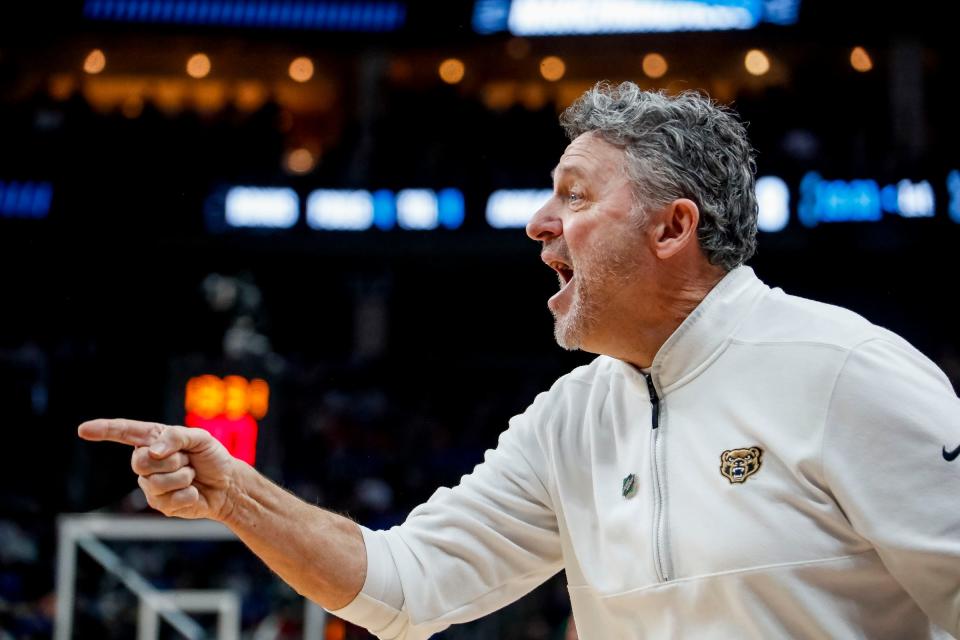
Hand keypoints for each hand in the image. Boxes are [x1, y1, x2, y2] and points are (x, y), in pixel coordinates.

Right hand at [78, 418, 238, 520]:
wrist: (227, 483)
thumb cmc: (212, 456)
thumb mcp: (200, 438)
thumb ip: (176, 436)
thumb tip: (153, 451)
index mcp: (153, 440)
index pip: (124, 433)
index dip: (104, 430)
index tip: (83, 430)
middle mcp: (147, 462)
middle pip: (140, 462)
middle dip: (172, 460)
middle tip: (188, 460)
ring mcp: (150, 485)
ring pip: (156, 482)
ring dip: (183, 477)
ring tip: (191, 475)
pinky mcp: (160, 504)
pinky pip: (170, 499)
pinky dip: (189, 494)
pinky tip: (193, 492)